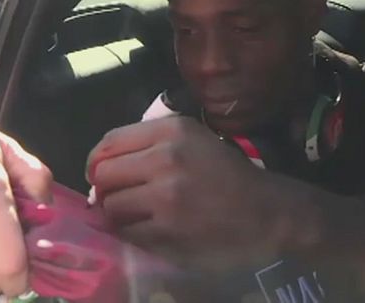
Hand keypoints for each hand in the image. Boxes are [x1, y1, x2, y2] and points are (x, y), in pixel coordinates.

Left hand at [87, 117, 321, 271]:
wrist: (267, 213)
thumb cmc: (228, 175)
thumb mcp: (195, 140)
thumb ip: (151, 144)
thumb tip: (101, 166)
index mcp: (173, 130)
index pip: (110, 142)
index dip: (98, 161)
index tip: (102, 174)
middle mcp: (166, 158)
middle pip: (104, 174)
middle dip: (107, 189)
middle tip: (120, 197)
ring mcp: (165, 196)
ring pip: (111, 206)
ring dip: (119, 214)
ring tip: (140, 216)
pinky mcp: (167, 230)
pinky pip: (127, 232)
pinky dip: (133, 234)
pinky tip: (153, 230)